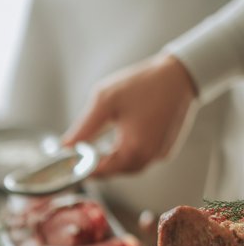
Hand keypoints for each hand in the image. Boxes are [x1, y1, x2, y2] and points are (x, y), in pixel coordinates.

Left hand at [64, 54, 197, 176]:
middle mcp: (149, 159)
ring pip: (127, 166)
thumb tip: (64, 147)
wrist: (180, 74)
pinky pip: (140, 158)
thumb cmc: (143, 83)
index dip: (82, 166)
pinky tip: (118, 138)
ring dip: (111, 158)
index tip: (68, 158)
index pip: (100, 172)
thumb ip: (83, 128)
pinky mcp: (165, 150)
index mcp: (134, 151)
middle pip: (113, 172)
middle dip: (96, 163)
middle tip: (78, 151)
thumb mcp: (105, 101)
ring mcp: (159, 155)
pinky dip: (127, 152)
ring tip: (95, 147)